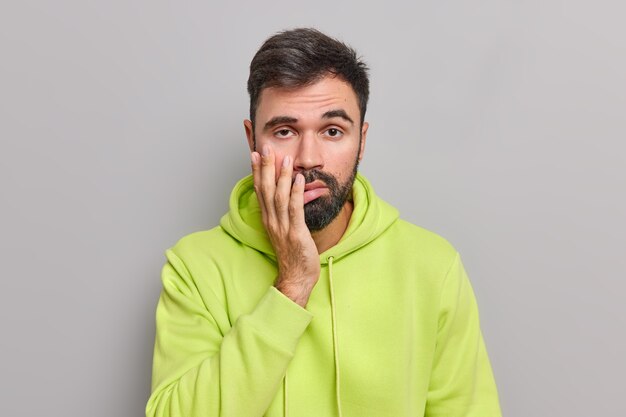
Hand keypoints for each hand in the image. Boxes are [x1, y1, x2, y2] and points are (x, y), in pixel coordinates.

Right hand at [251, 144, 320, 306]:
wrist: (296, 277)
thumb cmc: (293, 254)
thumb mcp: (285, 229)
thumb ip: (285, 212)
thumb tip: (289, 194)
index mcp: (268, 219)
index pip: (260, 190)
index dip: (257, 172)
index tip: (255, 155)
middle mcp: (272, 221)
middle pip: (266, 189)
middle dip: (266, 168)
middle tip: (266, 148)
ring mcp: (282, 227)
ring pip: (279, 196)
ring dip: (282, 176)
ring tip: (285, 158)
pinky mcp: (295, 233)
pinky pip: (294, 209)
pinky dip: (296, 192)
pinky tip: (299, 179)